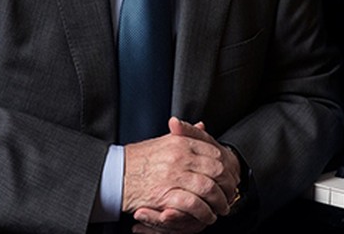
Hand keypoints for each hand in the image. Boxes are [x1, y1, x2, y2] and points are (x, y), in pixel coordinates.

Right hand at [124, 118, 241, 232]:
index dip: (226, 168)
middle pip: (216, 171)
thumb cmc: (138, 159)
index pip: (214, 153)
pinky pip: (194, 204)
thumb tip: (202, 126)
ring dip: (218, 202)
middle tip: (229, 195)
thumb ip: (185, 135)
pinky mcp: (165, 194)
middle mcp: (179, 157)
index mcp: (180, 142)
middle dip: (226, 186)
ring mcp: (173, 175)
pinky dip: (204, 213)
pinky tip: (207, 216)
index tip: (229, 177)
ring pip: (208, 188)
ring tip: (220, 209)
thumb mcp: (164, 141)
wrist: (114, 174)